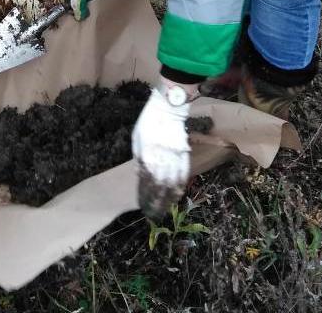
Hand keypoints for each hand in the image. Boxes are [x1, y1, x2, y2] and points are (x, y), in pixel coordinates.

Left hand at [132, 79, 191, 218]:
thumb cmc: (148, 121)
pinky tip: (177, 195)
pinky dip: (180, 186)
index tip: (143, 207)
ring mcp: (174, 157)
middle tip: (154, 215)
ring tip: (165, 209)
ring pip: (172, 184)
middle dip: (156, 203)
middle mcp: (161, 158)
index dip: (144, 196)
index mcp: (146, 155)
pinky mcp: (184, 154)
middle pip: (159, 187)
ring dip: (168, 199)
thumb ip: (138, 158)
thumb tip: (139, 175)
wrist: (168, 107)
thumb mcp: (136, 137)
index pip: (145, 182)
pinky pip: (184, 174)